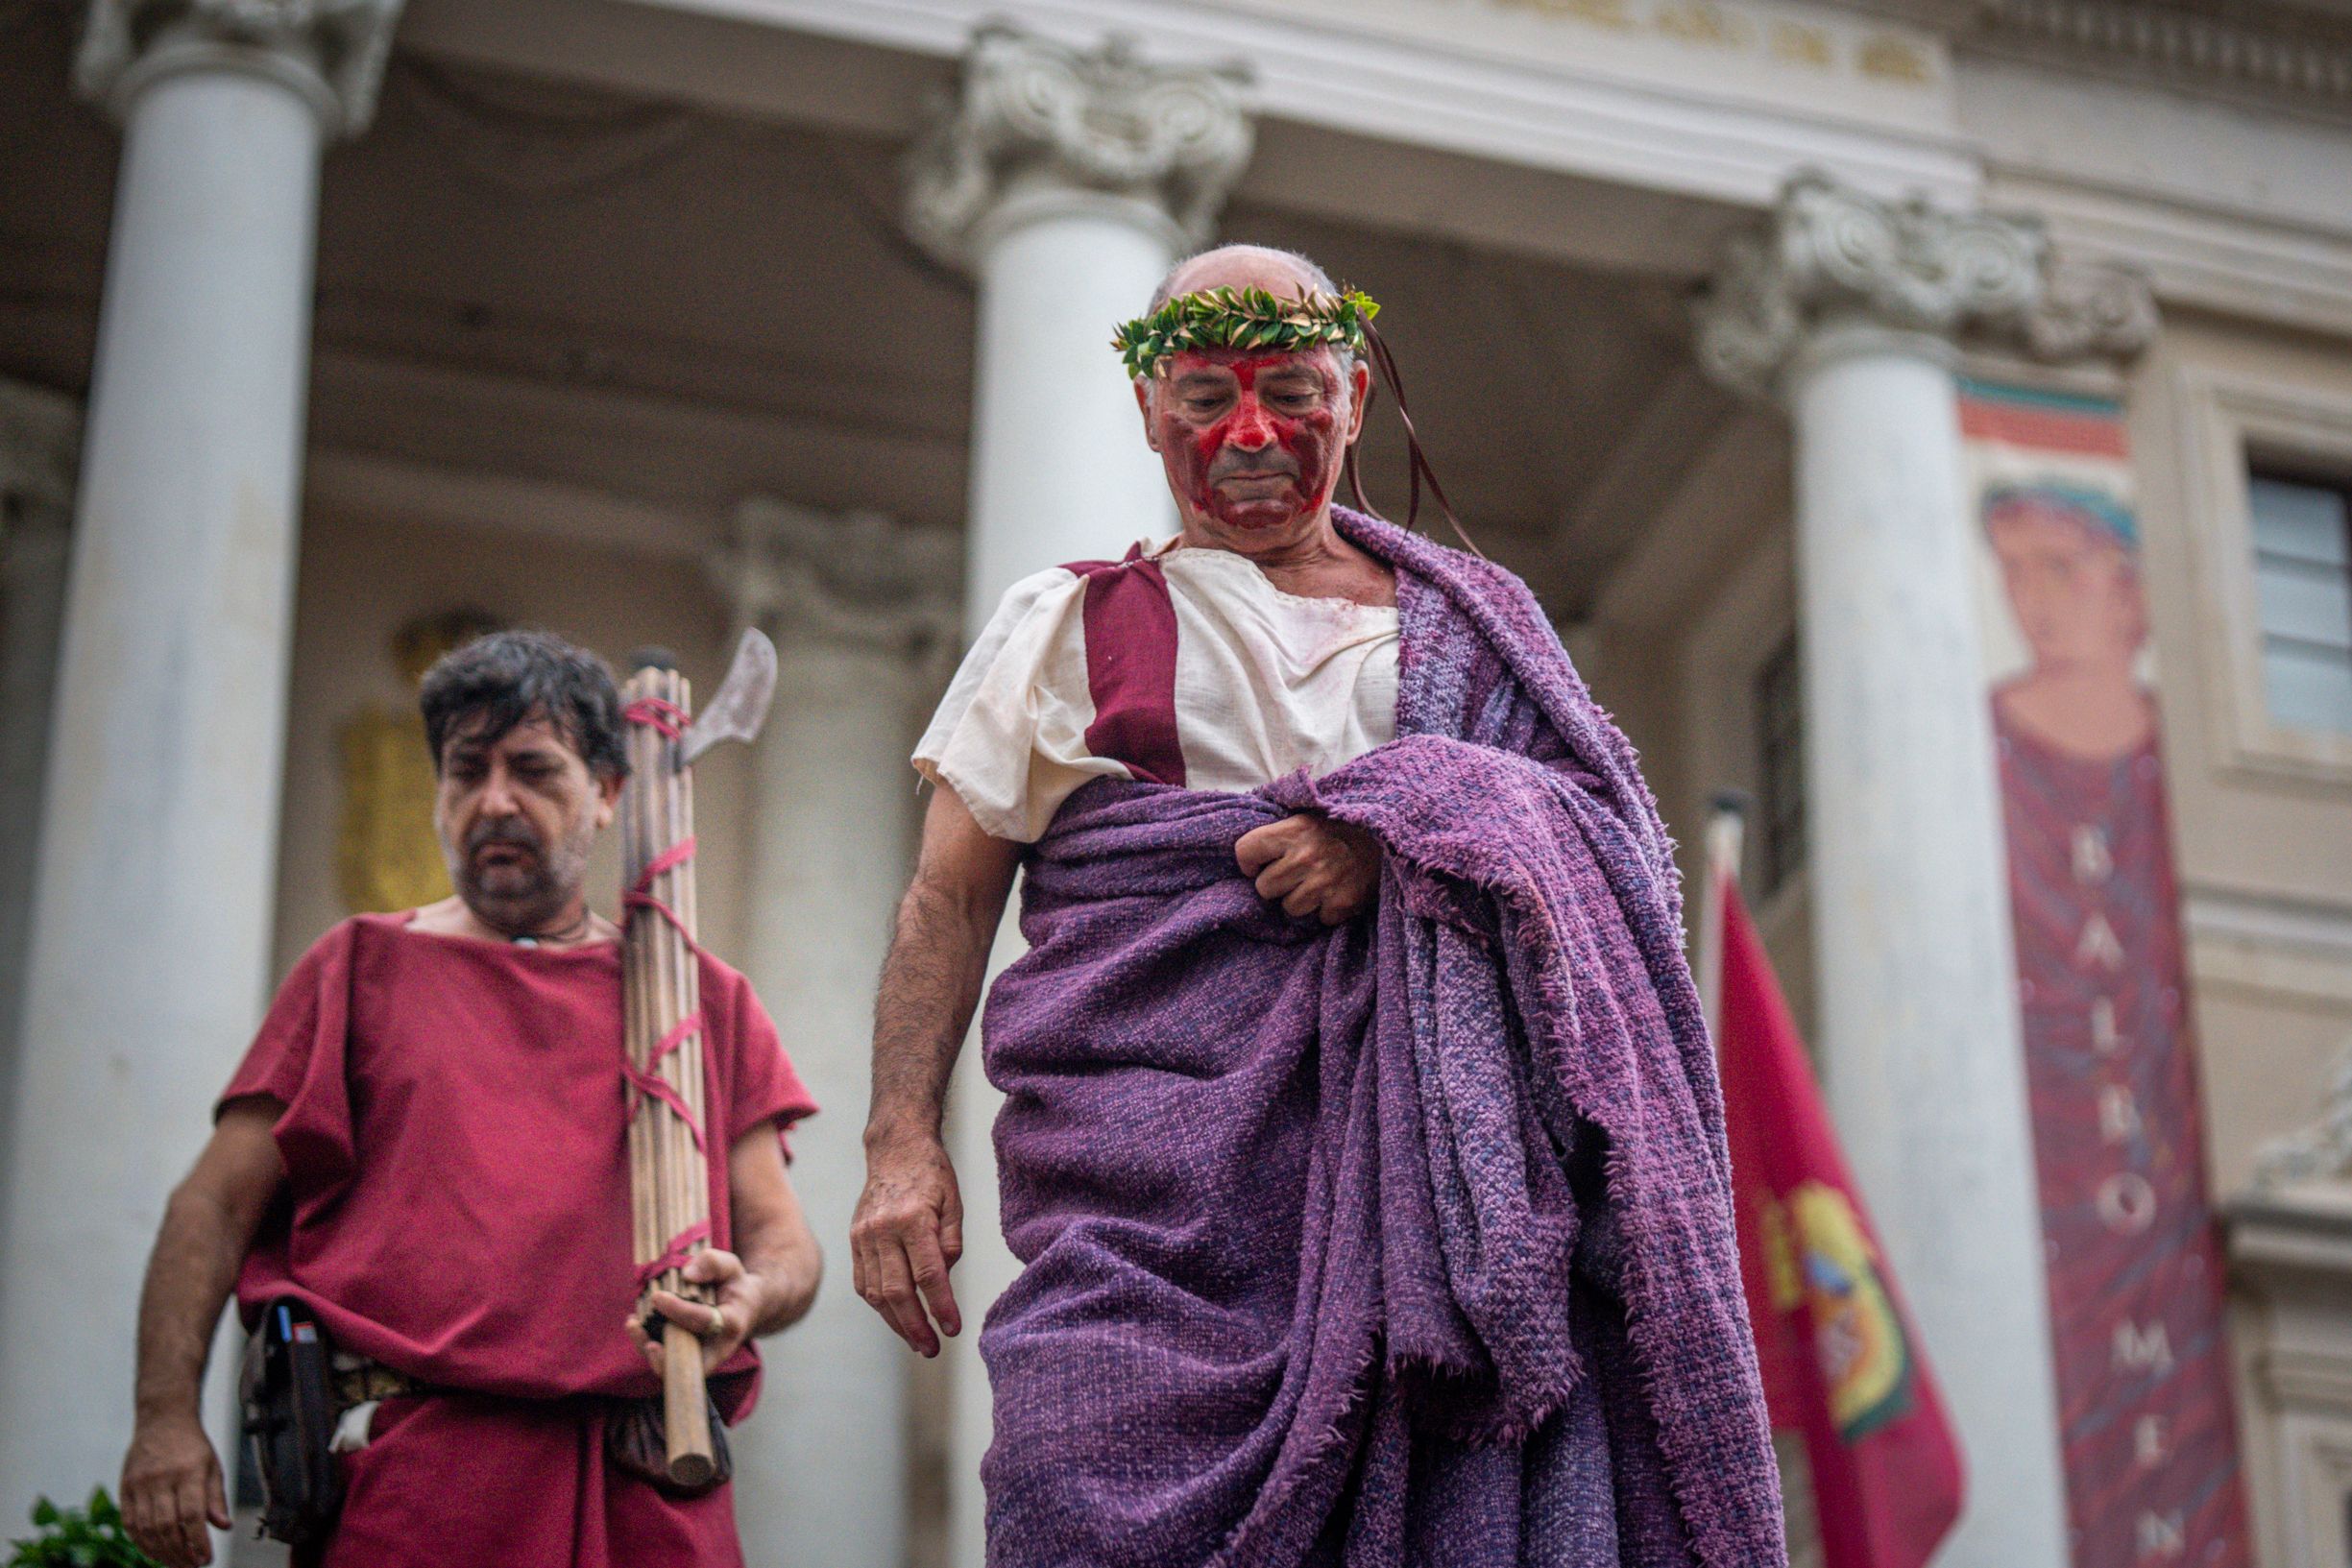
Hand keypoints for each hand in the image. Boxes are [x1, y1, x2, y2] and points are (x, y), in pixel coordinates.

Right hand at [121, 1412, 227, 1567]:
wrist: (162, 1419)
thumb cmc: (192, 1445)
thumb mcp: (213, 1466)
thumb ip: (216, 1498)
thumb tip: (223, 1526)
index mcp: (189, 1472)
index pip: (192, 1515)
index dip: (198, 1541)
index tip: (205, 1559)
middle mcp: (162, 1479)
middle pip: (167, 1526)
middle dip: (180, 1552)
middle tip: (191, 1566)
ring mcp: (140, 1484)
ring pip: (146, 1528)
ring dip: (161, 1552)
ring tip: (175, 1563)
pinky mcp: (125, 1488)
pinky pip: (129, 1523)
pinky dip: (141, 1542)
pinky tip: (154, 1553)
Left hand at [629, 1248, 761, 1375]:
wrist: (743, 1306)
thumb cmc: (734, 1285)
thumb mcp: (731, 1266)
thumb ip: (712, 1263)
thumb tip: (687, 1274)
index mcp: (731, 1323)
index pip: (703, 1321)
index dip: (679, 1311)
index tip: (658, 1297)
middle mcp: (717, 1347)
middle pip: (690, 1363)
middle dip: (665, 1358)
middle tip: (647, 1341)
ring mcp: (700, 1354)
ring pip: (672, 1364)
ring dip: (648, 1349)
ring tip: (632, 1325)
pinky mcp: (686, 1354)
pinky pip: (664, 1357)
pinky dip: (645, 1343)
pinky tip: (634, 1324)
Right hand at [849, 1131, 962, 1356]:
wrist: (895, 1149)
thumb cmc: (931, 1175)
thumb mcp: (954, 1203)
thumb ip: (951, 1243)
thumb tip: (942, 1282)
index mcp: (914, 1220)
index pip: (929, 1275)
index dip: (942, 1307)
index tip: (953, 1329)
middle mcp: (883, 1230)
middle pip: (898, 1291)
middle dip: (916, 1326)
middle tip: (933, 1348)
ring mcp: (864, 1237)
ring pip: (876, 1293)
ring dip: (896, 1323)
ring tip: (917, 1341)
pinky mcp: (855, 1241)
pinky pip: (864, 1283)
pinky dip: (879, 1305)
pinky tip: (896, 1318)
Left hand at [1236, 813, 1381, 924]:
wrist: (1389, 839)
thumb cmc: (1342, 829)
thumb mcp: (1307, 817)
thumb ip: (1279, 832)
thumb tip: (1246, 854)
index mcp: (1293, 830)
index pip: (1245, 850)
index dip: (1249, 861)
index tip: (1259, 864)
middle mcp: (1305, 856)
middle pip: (1264, 887)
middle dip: (1278, 883)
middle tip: (1298, 874)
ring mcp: (1324, 882)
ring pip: (1290, 908)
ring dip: (1303, 900)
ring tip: (1320, 883)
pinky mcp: (1343, 903)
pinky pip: (1319, 918)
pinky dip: (1328, 909)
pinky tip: (1338, 891)